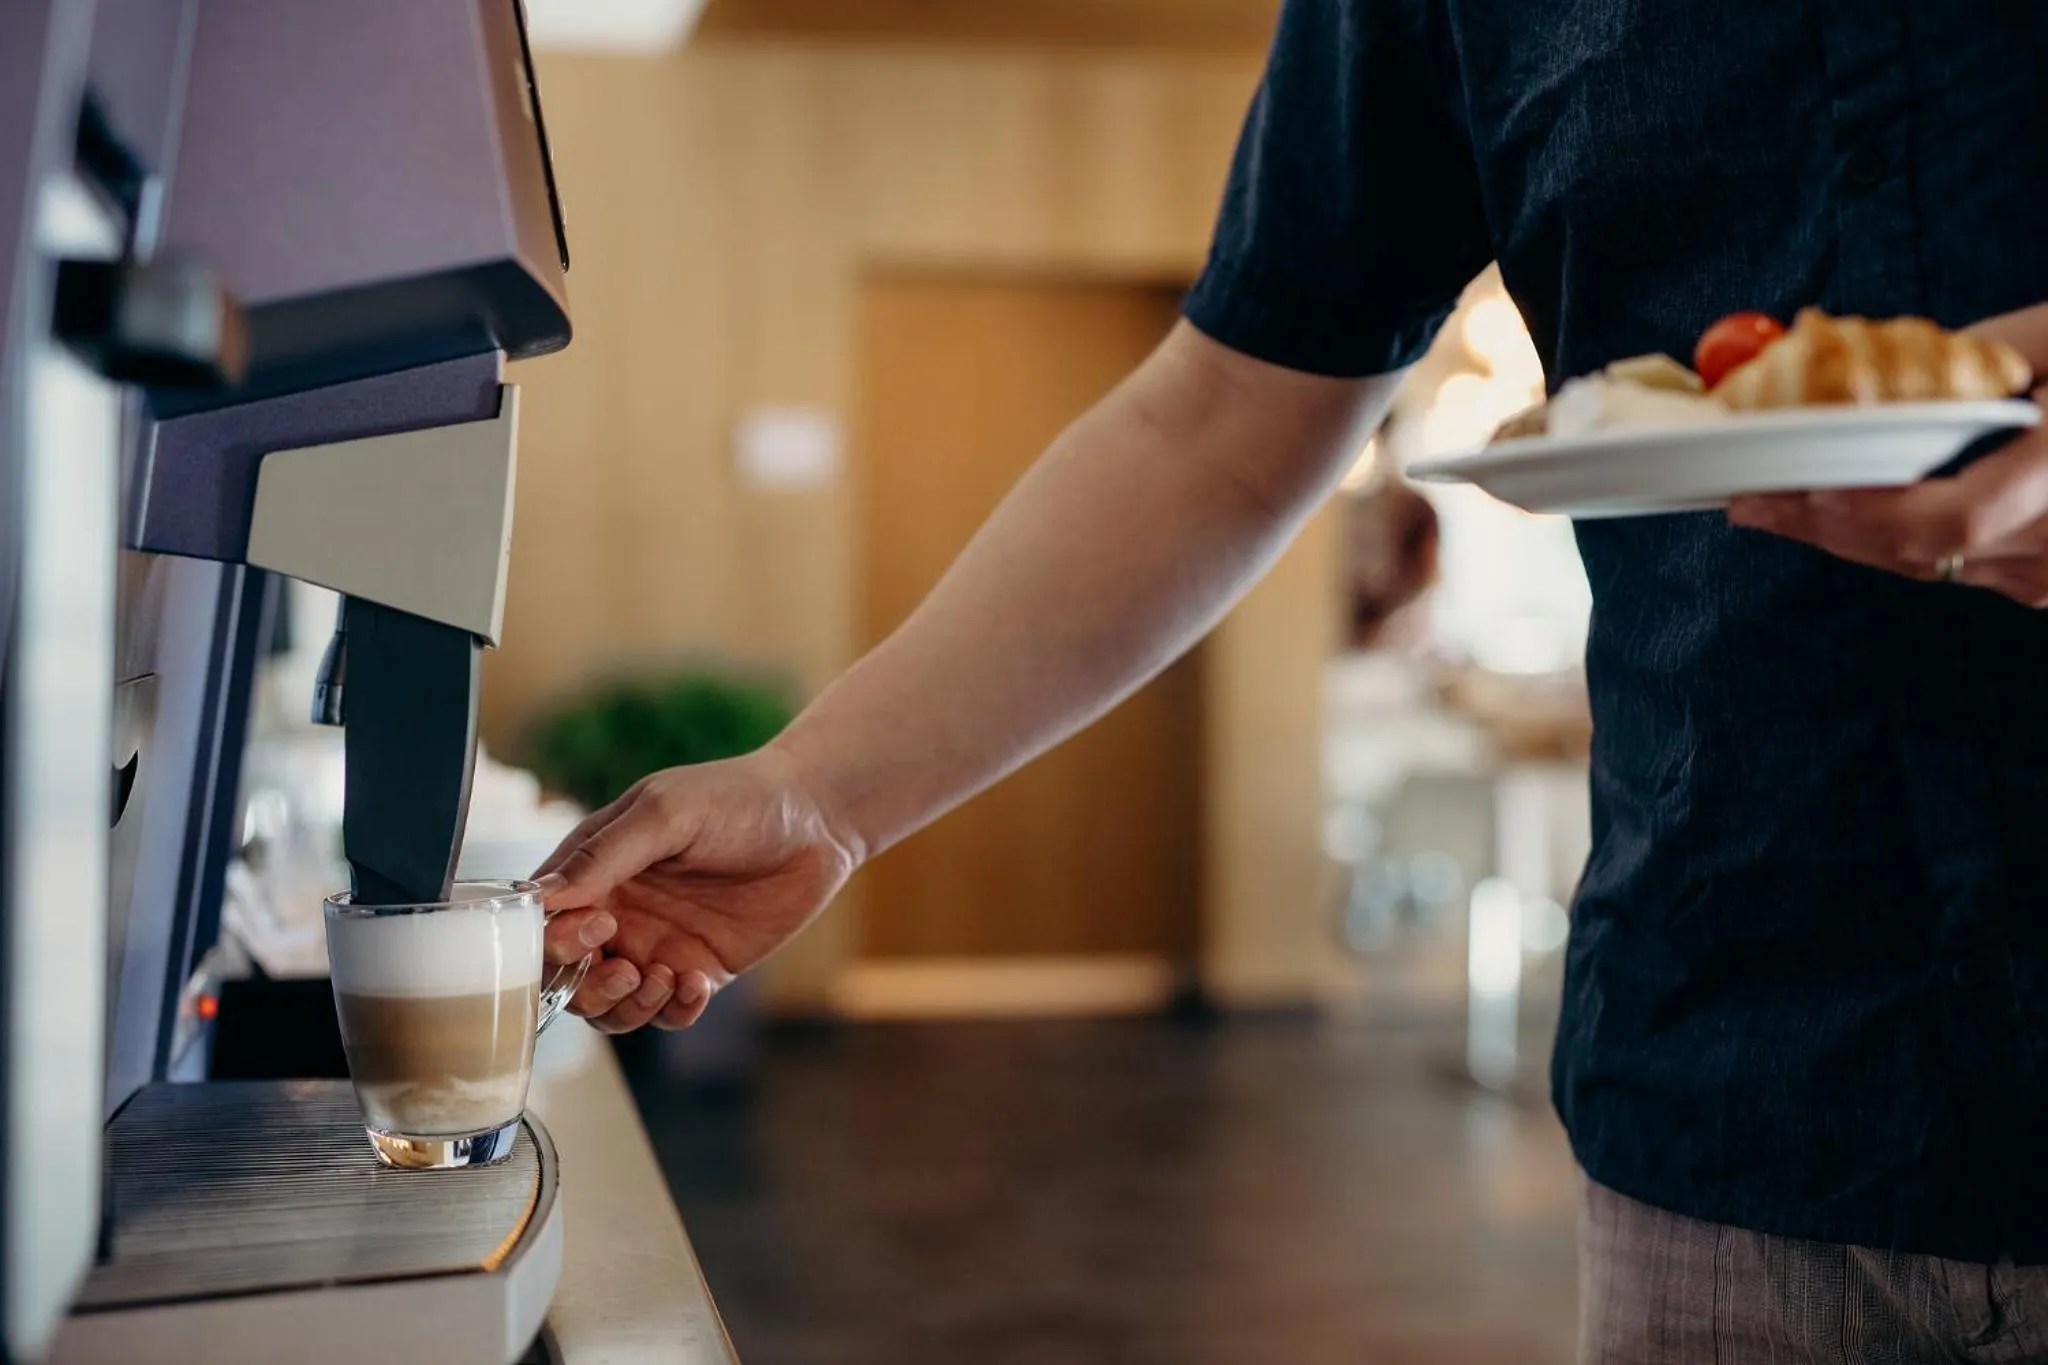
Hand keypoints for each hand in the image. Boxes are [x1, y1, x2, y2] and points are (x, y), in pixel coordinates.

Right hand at [529, 744, 862, 1032]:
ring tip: (661, 977)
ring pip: (612, 1007)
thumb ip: (605, 855)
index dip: (552, 941)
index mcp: (596, 869)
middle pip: (568, 977)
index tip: (593, 928)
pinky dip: (674, 1009)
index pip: (543, 922)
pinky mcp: (701, 970)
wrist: (816, 818)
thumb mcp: (665, 812)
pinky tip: (697, 982)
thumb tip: (545, 897)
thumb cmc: (736, 796)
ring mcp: (658, 944)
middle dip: (585, 986)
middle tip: (625, 966)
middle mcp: (619, 912)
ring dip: (626, 1006)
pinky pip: (670, 1012)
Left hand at [1728, 386, 2047, 605]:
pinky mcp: (2047, 583)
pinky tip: (1840, 518)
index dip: (1861, 513)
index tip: (1790, 483)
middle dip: (1822, 526)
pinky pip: (1955, 568)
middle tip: (1748, 500)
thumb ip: (1985, 355)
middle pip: (1919, 554)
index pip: (1946, 520)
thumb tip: (1884, 366)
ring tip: (1771, 506)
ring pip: (1929, 566)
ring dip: (1847, 537)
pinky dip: (1895, 541)